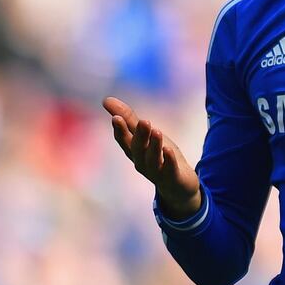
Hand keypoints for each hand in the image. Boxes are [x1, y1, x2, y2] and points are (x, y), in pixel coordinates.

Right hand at [102, 96, 201, 219]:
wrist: (178, 185)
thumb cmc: (159, 156)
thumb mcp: (146, 135)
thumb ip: (128, 118)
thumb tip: (106, 99)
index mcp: (134, 150)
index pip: (124, 140)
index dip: (120, 130)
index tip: (116, 118)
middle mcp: (142, 162)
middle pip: (138, 149)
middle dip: (140, 135)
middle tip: (144, 121)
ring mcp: (156, 172)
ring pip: (152, 159)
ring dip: (154, 146)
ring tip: (157, 131)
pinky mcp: (172, 178)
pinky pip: (169, 170)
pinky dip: (168, 160)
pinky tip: (169, 150)